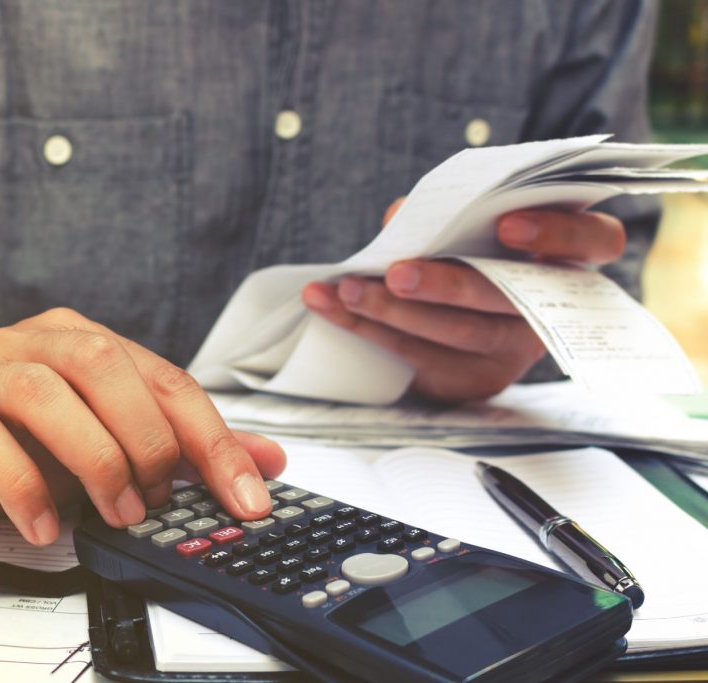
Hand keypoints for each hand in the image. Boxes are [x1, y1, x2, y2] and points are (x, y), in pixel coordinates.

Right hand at [0, 308, 284, 543]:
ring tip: (113, 512)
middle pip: (105, 366)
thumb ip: (177, 447)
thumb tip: (264, 459)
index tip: (248, 498)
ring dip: (92, 458)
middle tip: (157, 500)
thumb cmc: (3, 443)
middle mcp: (30, 344)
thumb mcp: (98, 443)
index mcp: (80, 342)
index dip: (212, 439)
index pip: (163, 377)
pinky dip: (21, 485)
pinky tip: (44, 526)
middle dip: (148, 440)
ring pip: (42, 392)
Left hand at [302, 200, 625, 401]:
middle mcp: (552, 308)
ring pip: (459, 335)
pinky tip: (331, 307)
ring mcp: (515, 350)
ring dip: (394, 312)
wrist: (461, 319)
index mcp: (568, 255)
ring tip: (347, 290)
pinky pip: (419, 359)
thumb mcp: (472, 225)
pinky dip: (367, 331)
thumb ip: (448, 213)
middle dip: (448, 286)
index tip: (506, 226)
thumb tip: (400, 216)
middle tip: (397, 273)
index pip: (594, 240)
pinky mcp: (474, 380)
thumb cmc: (474, 250)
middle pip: (507, 298)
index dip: (557, 232)